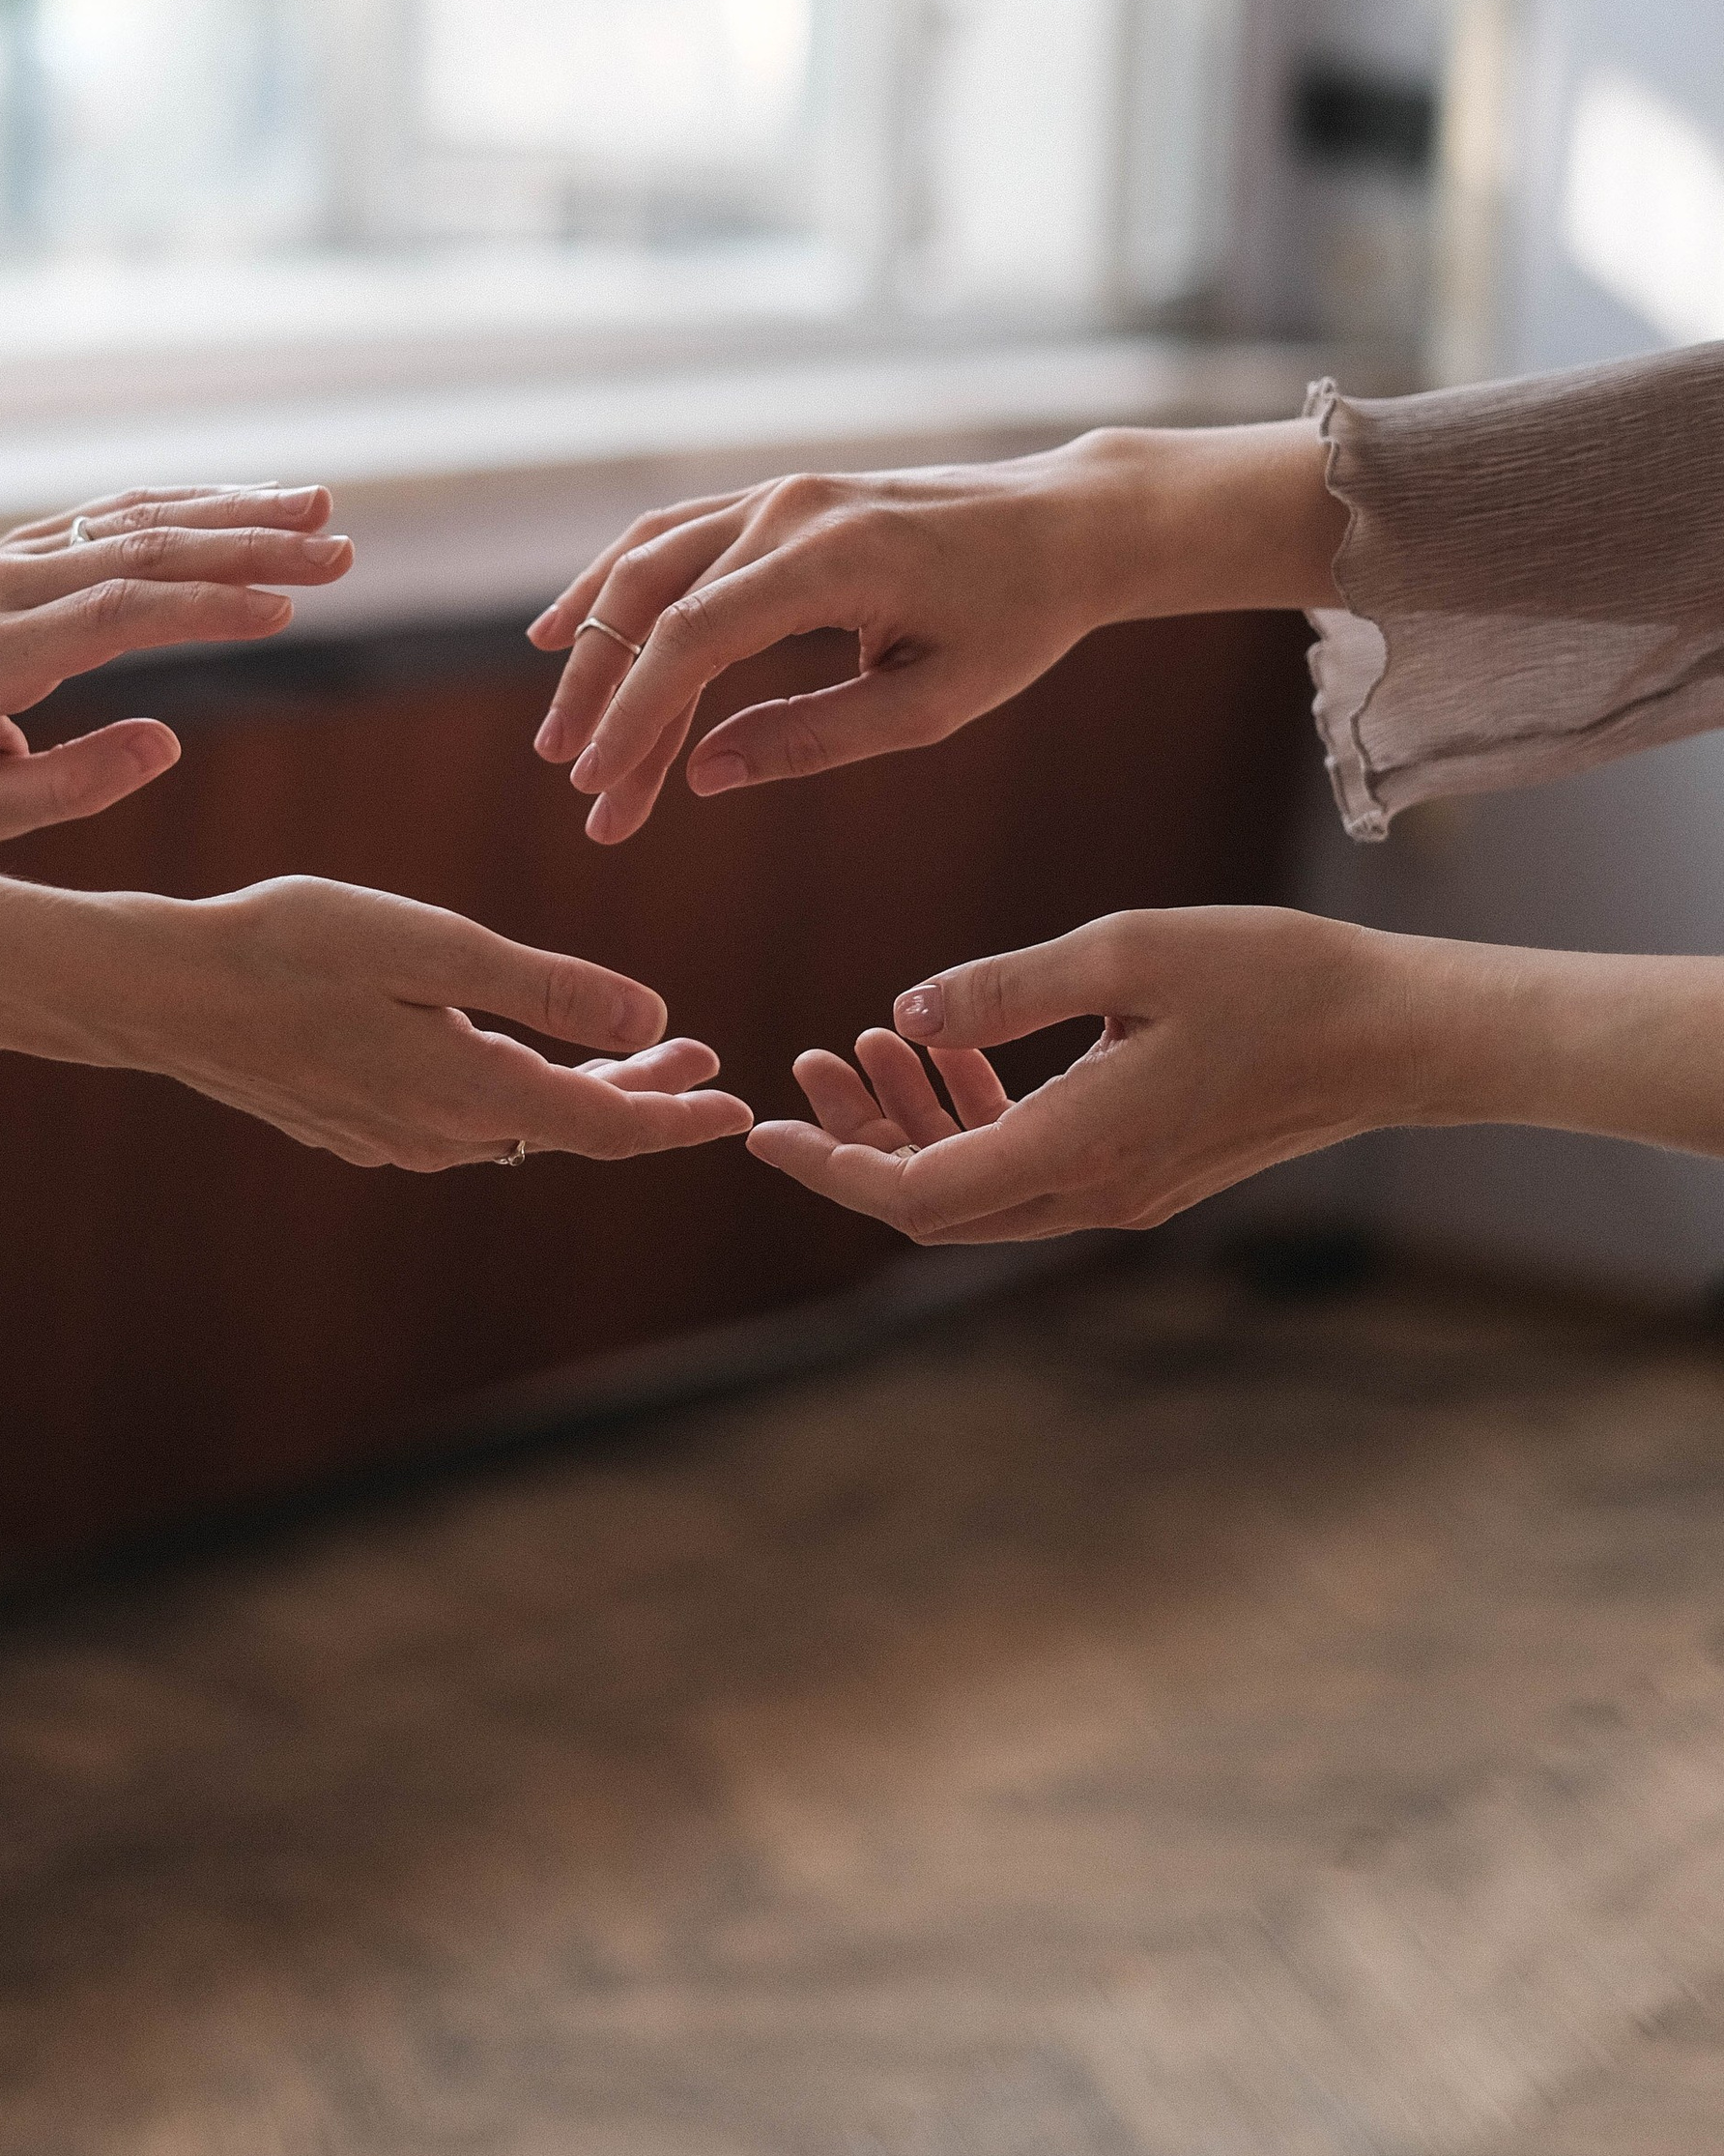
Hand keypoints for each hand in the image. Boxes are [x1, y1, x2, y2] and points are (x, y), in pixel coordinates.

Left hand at [0, 483, 355, 842]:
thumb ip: (66, 785)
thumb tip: (167, 743)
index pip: (116, 614)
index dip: (204, 607)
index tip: (285, 611)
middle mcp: (11, 584)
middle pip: (145, 549)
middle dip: (250, 549)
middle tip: (340, 553)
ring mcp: (19, 555)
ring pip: (139, 517)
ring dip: (236, 511)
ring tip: (321, 512)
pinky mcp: (29, 545)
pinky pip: (121, 511)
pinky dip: (194, 501)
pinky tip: (255, 502)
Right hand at [86, 877, 752, 1168]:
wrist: (164, 990)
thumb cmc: (292, 947)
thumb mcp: (432, 946)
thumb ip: (546, 990)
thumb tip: (656, 1024)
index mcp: (466, 1092)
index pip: (605, 1128)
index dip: (679, 1118)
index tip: (739, 1106)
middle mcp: (436, 1135)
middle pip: (568, 1130)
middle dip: (642, 1097)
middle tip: (699, 1056)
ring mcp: (390, 1138)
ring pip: (516, 1127)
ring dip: (580, 1092)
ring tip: (631, 1049)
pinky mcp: (354, 1126)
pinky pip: (462, 1122)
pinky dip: (515, 1093)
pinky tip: (514, 1056)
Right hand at [531, 421, 1343, 844]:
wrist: (1063, 524)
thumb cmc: (1013, 620)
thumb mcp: (932, 704)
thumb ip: (815, 738)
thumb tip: (704, 775)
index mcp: (832, 559)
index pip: (693, 637)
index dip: (634, 714)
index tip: (596, 788)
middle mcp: (789, 509)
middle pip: (652, 600)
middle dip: (603, 696)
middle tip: (574, 786)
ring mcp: (777, 493)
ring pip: (647, 563)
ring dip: (594, 644)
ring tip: (560, 729)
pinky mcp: (776, 498)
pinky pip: (671, 536)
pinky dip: (614, 583)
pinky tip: (568, 626)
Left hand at [746, 903, 1700, 1244]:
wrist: (1397, 1034)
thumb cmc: (1274, 978)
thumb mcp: (1125, 952)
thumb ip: (1004, 987)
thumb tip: (904, 1010)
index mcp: (1080, 1148)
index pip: (916, 1195)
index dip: (828, 1168)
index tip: (758, 1131)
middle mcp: (1094, 1192)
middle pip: (935, 1203)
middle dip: (858, 1142)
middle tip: (808, 1060)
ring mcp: (1122, 1189)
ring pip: (980, 1186)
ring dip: (913, 1122)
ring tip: (864, 1036)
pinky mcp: (1146, 1168)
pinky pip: (1030, 1162)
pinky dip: (975, 1113)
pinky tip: (948, 1041)